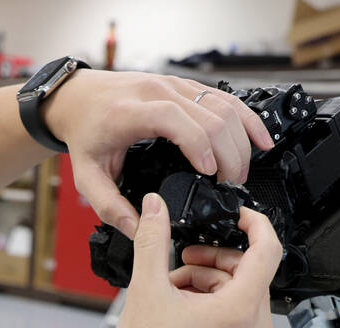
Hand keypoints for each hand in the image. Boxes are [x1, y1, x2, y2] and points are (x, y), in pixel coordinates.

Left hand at [42, 70, 274, 239]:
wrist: (78, 98)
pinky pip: (224, 97)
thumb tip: (138, 230)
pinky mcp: (185, 86)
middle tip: (231, 184)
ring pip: (223, 104)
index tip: (210, 174)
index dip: (201, 146)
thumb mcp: (86, 175)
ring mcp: (173, 85)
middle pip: (210, 115)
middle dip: (229, 153)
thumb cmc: (84, 132)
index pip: (176, 120)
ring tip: (240, 173)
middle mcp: (156, 92)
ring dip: (241, 140)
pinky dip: (246, 119)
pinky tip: (261, 140)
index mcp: (130, 112)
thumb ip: (109, 206)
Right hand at [107, 194, 280, 327]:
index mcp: (240, 309)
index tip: (235, 213)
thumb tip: (156, 209)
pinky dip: (208, 300)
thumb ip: (153, 241)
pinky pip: (233, 310)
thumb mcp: (146, 291)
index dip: (253, 222)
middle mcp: (255, 327)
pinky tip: (177, 308)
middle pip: (247, 269)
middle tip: (180, 258)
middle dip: (212, 258)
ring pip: (237, 289)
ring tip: (170, 290)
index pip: (268, 248)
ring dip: (206, 279)